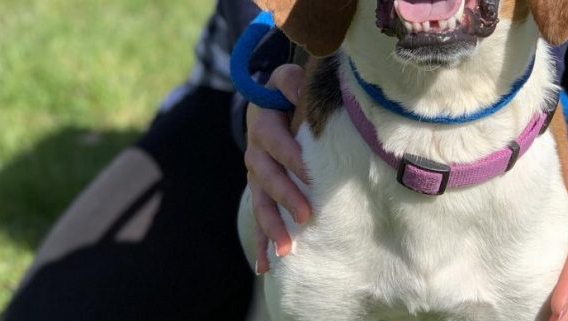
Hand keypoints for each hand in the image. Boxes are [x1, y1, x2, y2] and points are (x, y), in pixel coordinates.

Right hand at [244, 64, 310, 274]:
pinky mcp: (260, 195)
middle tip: (305, 217)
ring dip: (271, 229)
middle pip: (266, 180)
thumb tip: (297, 90)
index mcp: (263, 127)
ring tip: (285, 252)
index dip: (292, 159)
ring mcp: (256, 179)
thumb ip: (291, 83)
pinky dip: (260, 245)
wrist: (270, 108)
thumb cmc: (287, 95)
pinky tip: (264, 268)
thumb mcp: (286, 82)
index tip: (311, 176)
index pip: (275, 143)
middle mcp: (256, 155)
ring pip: (260, 206)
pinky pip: (256, 223)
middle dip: (285, 199)